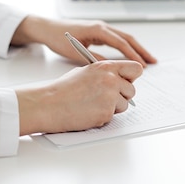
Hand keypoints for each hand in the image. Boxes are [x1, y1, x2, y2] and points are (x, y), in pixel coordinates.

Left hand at [12, 16, 156, 66]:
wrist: (47, 28)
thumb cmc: (59, 39)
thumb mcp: (76, 53)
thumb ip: (94, 60)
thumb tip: (110, 69)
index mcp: (98, 29)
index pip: (121, 43)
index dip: (133, 55)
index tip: (142, 66)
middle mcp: (102, 26)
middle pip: (128, 38)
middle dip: (141, 50)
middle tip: (153, 61)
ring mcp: (101, 28)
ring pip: (125, 38)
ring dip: (136, 48)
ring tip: (147, 59)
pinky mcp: (99, 31)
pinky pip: (118, 39)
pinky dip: (127, 47)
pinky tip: (132, 54)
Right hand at [16, 60, 142, 134]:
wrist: (48, 104)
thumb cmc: (63, 89)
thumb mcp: (86, 72)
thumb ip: (105, 74)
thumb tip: (119, 79)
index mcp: (106, 66)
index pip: (136, 68)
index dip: (131, 77)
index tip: (126, 82)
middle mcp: (111, 79)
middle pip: (132, 90)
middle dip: (122, 96)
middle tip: (104, 98)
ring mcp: (110, 96)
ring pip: (124, 105)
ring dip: (113, 108)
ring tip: (93, 105)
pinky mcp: (106, 112)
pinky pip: (113, 116)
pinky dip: (103, 117)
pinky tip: (88, 112)